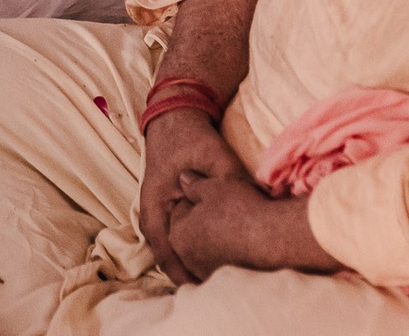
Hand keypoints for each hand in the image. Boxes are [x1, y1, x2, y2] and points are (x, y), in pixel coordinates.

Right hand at [139, 111, 248, 283]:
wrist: (174, 119)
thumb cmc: (191, 138)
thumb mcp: (216, 157)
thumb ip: (232, 182)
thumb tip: (257, 202)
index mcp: (155, 208)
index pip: (167, 256)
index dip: (188, 275)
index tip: (209, 288)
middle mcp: (151, 217)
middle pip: (169, 260)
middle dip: (191, 274)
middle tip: (217, 287)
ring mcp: (155, 215)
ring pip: (171, 252)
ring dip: (189, 264)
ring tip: (215, 276)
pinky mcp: (165, 211)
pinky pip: (174, 241)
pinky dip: (189, 251)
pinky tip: (211, 257)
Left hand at [163, 155, 342, 280]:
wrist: (271, 238)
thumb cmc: (239, 209)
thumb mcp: (213, 187)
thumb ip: (193, 184)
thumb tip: (182, 179)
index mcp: (177, 234)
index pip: (181, 209)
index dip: (199, 198)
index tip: (217, 196)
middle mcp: (186, 257)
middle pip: (191, 230)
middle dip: (203, 220)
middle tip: (226, 209)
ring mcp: (205, 271)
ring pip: (205, 247)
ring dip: (215, 237)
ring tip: (235, 225)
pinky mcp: (224, 280)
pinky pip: (220, 261)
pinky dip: (227, 252)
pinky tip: (242, 242)